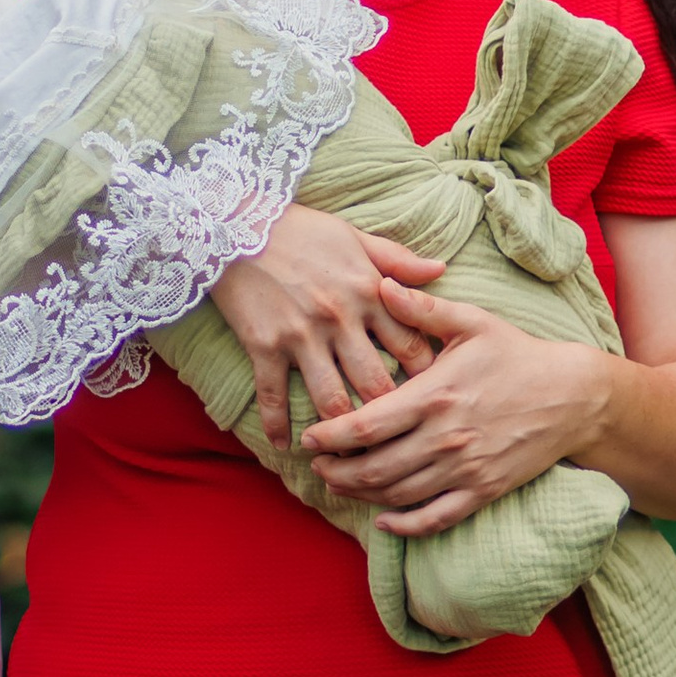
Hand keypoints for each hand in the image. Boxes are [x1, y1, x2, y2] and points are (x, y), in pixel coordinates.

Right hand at [208, 203, 449, 440]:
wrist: (234, 223)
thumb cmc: (299, 229)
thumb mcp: (354, 236)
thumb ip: (398, 260)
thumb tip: (441, 269)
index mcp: (369, 291)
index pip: (411, 346)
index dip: (425, 378)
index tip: (429, 400)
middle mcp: (340, 318)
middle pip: (376, 384)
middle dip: (390, 418)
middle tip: (397, 441)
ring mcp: (300, 335)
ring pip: (331, 399)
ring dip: (342, 432)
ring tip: (350, 453)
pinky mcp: (263, 345)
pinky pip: (273, 395)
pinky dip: (277, 425)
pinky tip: (284, 446)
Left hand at [305, 282, 611, 534]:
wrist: (573, 396)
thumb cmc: (517, 354)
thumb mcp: (472, 322)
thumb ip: (422, 309)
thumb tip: (380, 285)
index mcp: (436, 394)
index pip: (367, 424)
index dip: (331, 436)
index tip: (308, 438)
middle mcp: (446, 437)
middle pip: (375, 467)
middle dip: (336, 471)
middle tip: (316, 465)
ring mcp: (466, 468)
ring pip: (399, 493)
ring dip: (361, 494)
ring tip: (338, 484)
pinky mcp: (484, 490)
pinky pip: (437, 517)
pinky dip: (406, 524)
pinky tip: (384, 520)